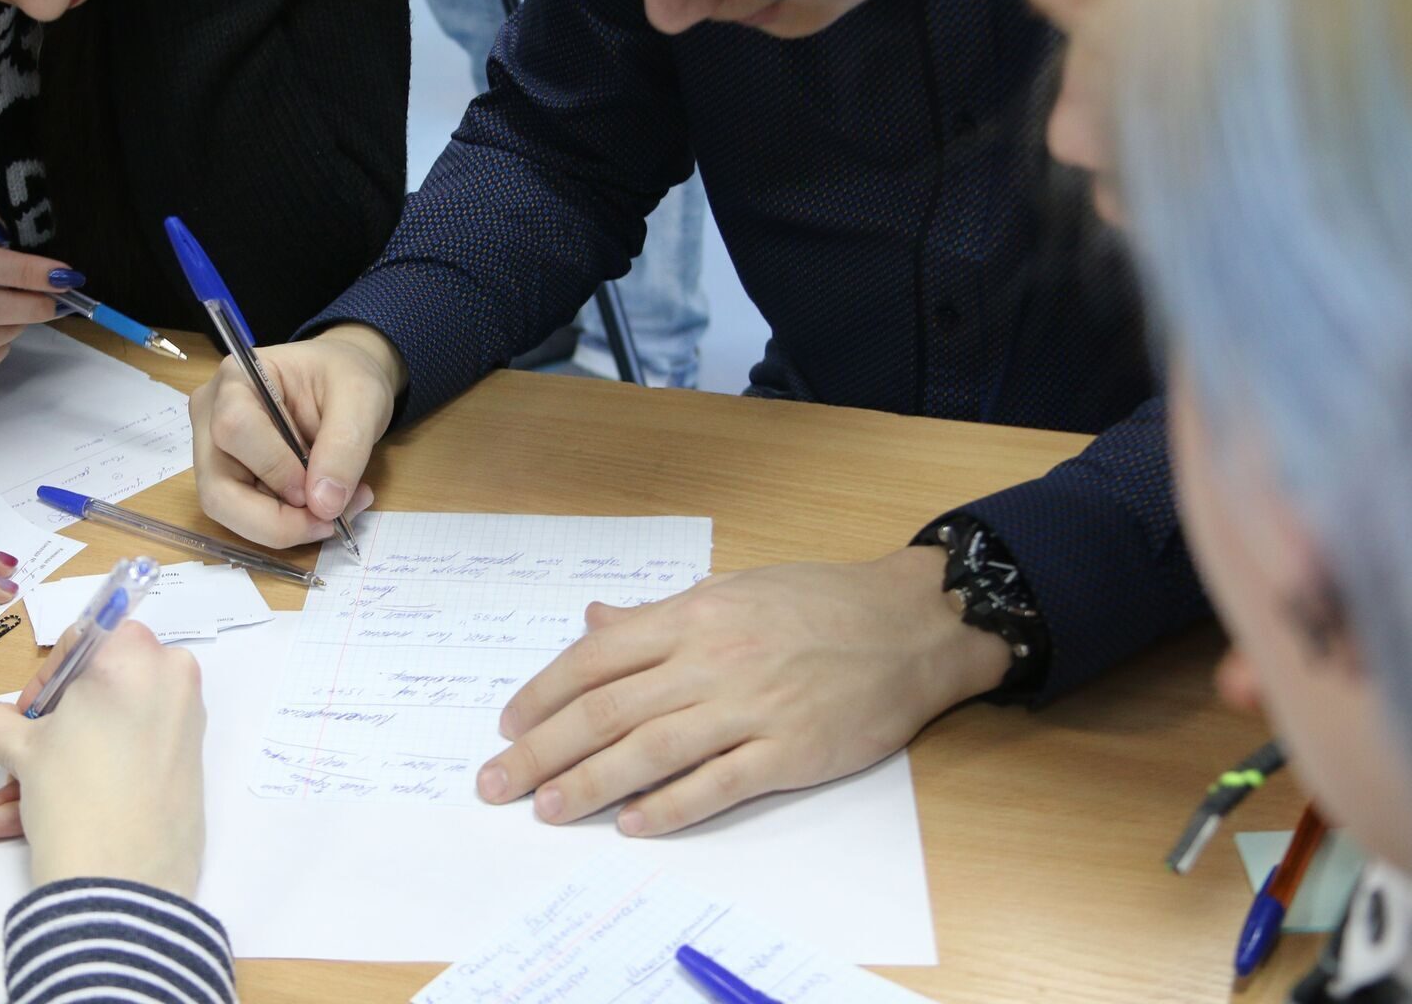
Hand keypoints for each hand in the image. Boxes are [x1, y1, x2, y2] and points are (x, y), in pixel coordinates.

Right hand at [0, 623, 206, 895]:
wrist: (123, 886)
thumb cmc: (73, 794)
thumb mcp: (21, 751)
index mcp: (136, 656)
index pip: (83, 641)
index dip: (46, 680)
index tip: (24, 716)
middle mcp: (172, 681)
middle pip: (97, 692)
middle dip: (45, 732)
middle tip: (13, 762)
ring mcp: (184, 728)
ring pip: (104, 736)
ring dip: (48, 769)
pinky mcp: (186, 771)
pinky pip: (125, 763)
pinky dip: (81, 785)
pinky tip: (19, 825)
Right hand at [188, 324, 403, 547]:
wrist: (342, 384)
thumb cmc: (345, 376)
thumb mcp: (362, 397)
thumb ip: (345, 445)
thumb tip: (323, 506)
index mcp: (236, 380)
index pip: (235, 430)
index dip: (276, 468)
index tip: (322, 488)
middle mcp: (211, 419)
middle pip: (218, 489)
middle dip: (275, 520)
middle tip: (329, 523)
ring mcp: (216, 454)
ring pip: (229, 512)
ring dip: (286, 526)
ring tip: (339, 510)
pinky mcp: (231, 480)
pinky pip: (248, 517)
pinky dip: (289, 524)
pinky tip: (327, 506)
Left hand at [475, 547, 1011, 834]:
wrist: (911, 624)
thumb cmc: (819, 602)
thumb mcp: (730, 588)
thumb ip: (658, 615)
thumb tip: (594, 623)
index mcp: (692, 616)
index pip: (596, 658)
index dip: (544, 695)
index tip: (510, 726)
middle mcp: (711, 659)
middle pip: (607, 710)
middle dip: (544, 750)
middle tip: (500, 782)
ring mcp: (750, 707)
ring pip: (650, 751)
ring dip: (590, 784)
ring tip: (548, 808)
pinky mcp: (790, 750)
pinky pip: (718, 784)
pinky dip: (671, 807)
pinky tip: (632, 824)